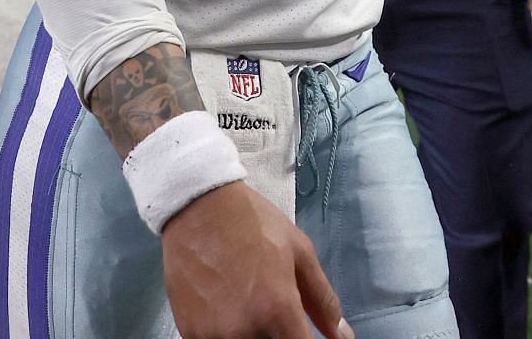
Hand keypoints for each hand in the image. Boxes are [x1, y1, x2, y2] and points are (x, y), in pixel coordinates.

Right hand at [163, 182, 351, 338]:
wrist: (196, 206)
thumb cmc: (253, 224)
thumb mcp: (299, 252)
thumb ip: (323, 300)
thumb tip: (343, 337)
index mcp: (278, 311)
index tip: (300, 332)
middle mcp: (245, 331)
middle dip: (277, 334)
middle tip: (268, 306)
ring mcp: (213, 335)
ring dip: (251, 333)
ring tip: (244, 302)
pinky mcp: (189, 333)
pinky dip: (225, 333)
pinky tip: (223, 307)